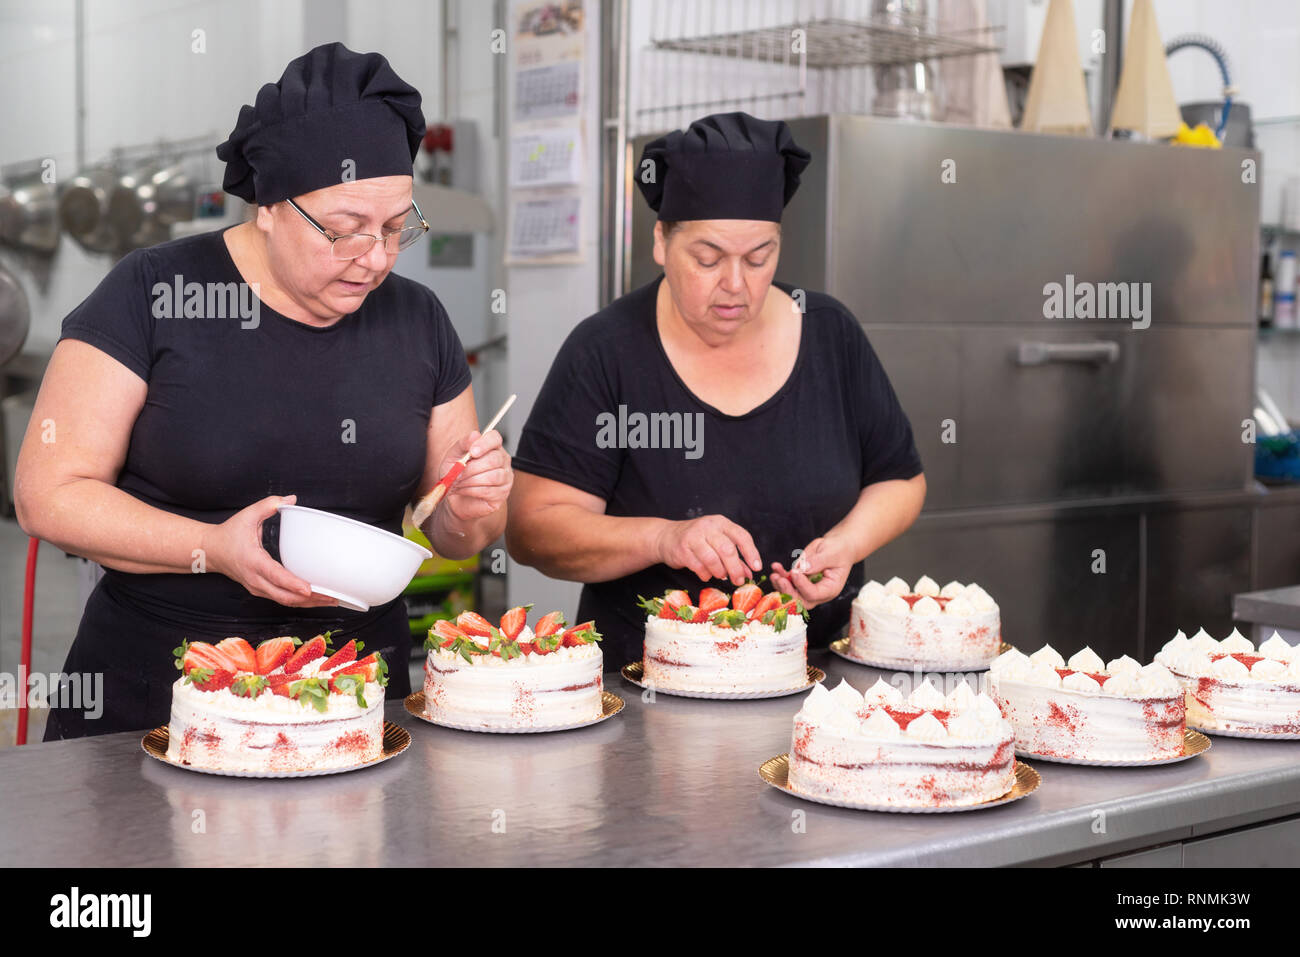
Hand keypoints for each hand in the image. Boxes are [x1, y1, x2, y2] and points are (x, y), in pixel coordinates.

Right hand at [202, 494, 338, 607]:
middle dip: (309, 599)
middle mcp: (255, 579)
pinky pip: (281, 599)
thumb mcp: (247, 515)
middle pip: (284, 596)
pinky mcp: (261, 591)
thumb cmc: (229, 534)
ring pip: (284, 601)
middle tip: (332, 596)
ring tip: (330, 600)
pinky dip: (299, 601)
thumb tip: (290, 499)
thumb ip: (268, 505)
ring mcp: (258, 588)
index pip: (275, 576)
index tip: (309, 589)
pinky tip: (315, 598)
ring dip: (307, 603)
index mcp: (253, 561)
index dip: (293, 584)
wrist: (210, 551)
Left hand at [437, 429, 511, 523]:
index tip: (472, 452)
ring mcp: (505, 478)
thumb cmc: (457, 474)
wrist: (455, 496)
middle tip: (456, 474)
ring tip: (457, 483)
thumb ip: (463, 444)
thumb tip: (474, 435)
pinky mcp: (502, 494)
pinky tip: (463, 490)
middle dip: (471, 468)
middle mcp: (503, 461)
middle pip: (494, 459)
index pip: (495, 438)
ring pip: (492, 476)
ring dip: (470, 480)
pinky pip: (489, 491)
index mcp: (492, 447)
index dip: (484, 444)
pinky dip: (471, 491)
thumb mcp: (454, 456)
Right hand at [653, 514, 762, 585]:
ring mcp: (693, 537)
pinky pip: (699, 567)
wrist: (667, 536)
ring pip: (713, 559)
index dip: (751, 553)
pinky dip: (706, 574)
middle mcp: (708, 526)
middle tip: (739, 580)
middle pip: (727, 550)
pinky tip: (706, 575)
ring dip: (720, 572)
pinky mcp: (682, 549)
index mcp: (721, 523)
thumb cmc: (697, 540)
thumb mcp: (717, 542)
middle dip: (736, 568)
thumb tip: (749, 573)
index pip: (742, 536)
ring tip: (721, 576)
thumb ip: (735, 557)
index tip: (757, 568)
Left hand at [769, 535, 853, 608]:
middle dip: (787, 592)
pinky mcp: (800, 581)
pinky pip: (787, 582)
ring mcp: (808, 588)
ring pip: (791, 594)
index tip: (795, 573)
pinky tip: (775, 566)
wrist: (838, 547)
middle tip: (779, 579)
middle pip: (800, 601)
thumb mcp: (831, 553)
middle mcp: (818, 593)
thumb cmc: (839, 550)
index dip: (802, 585)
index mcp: (830, 589)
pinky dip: (780, 576)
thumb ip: (818, 562)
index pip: (813, 594)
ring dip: (780, 585)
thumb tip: (803, 569)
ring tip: (775, 573)